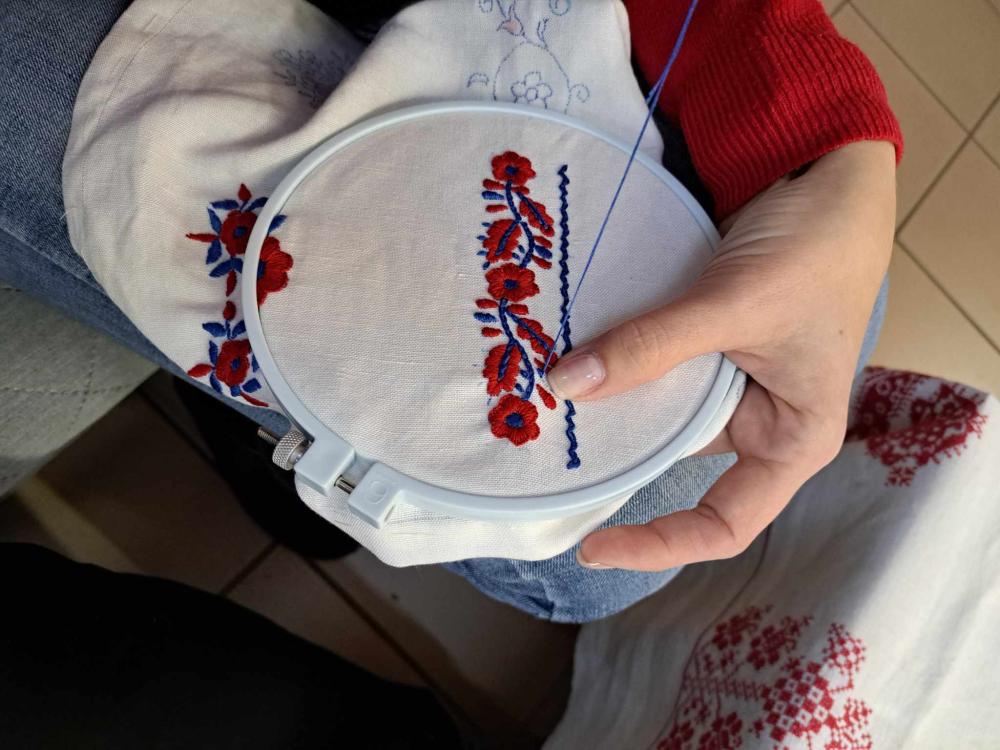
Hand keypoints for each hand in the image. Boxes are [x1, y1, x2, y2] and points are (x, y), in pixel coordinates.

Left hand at [547, 141, 895, 570]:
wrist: (820, 170)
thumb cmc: (816, 249)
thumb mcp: (735, 304)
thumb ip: (653, 346)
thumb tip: (566, 384)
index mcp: (790, 440)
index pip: (724, 524)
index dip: (660, 544)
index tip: (594, 544)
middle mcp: (755, 422)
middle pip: (675, 464)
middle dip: (614, 459)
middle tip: (544, 452)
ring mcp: (724, 382)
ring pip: (655, 411)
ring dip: (607, 401)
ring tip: (543, 400)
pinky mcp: (699, 343)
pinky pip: (649, 365)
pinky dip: (613, 361)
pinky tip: (568, 355)